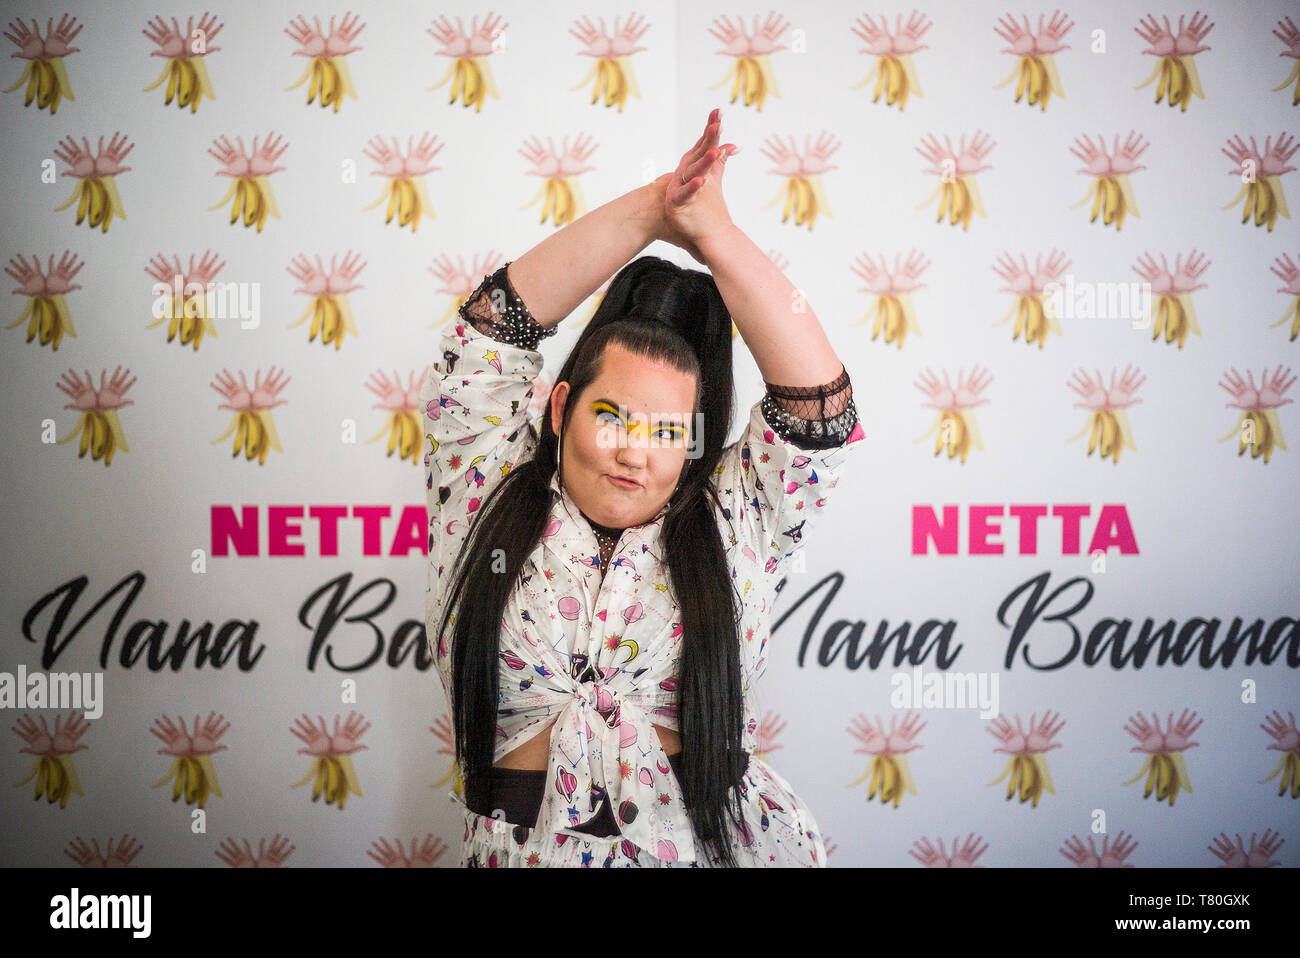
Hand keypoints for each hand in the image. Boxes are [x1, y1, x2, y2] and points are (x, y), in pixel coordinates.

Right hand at [661, 108, 737, 261]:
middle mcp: (686, 172)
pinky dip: (692, 187)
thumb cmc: (695, 203)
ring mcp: (680, 186)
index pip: (705, 143)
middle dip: (709, 138)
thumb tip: (735, 146)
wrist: (677, 227)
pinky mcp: (677, 203)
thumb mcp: (710, 179)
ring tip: (715, 152)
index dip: (712, 128)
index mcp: (694, 165)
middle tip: (718, 123)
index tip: (719, 111)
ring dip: (705, 162)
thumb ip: (719, 162)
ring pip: (694, 171)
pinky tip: (701, 180)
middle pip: (700, 152)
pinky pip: (685, 193)